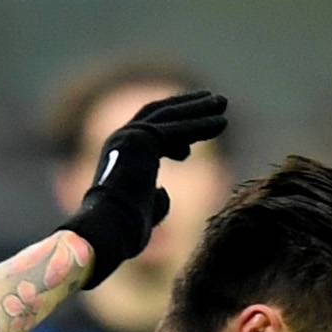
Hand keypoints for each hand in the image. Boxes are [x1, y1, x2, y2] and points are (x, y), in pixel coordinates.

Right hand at [63, 89, 230, 287]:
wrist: (109, 231)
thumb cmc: (123, 230)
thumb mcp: (142, 209)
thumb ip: (154, 197)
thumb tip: (164, 193)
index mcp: (119, 153)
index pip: (151, 128)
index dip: (178, 123)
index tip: (202, 121)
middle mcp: (122, 139)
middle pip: (160, 113)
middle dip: (189, 105)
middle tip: (216, 100)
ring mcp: (130, 137)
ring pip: (171, 116)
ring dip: (200, 109)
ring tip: (223, 103)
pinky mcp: (143, 141)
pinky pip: (179, 129)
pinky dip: (201, 125)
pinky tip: (222, 123)